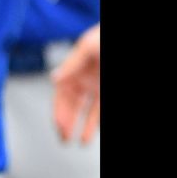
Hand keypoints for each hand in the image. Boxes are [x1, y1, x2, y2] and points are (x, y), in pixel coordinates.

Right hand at [51, 23, 99, 144]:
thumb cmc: (104, 36)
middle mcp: (85, 79)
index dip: (58, 110)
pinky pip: (100, 110)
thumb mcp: (88, 46)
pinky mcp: (107, 91)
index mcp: (75, 68)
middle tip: (63, 137)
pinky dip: (94, 123)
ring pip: (86, 111)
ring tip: (76, 141)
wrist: (122, 37)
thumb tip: (54, 78)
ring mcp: (97, 86)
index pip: (61, 94)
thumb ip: (71, 63)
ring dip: (81, 126)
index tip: (58, 125)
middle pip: (71, 105)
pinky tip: (90, 133)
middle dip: (66, 121)